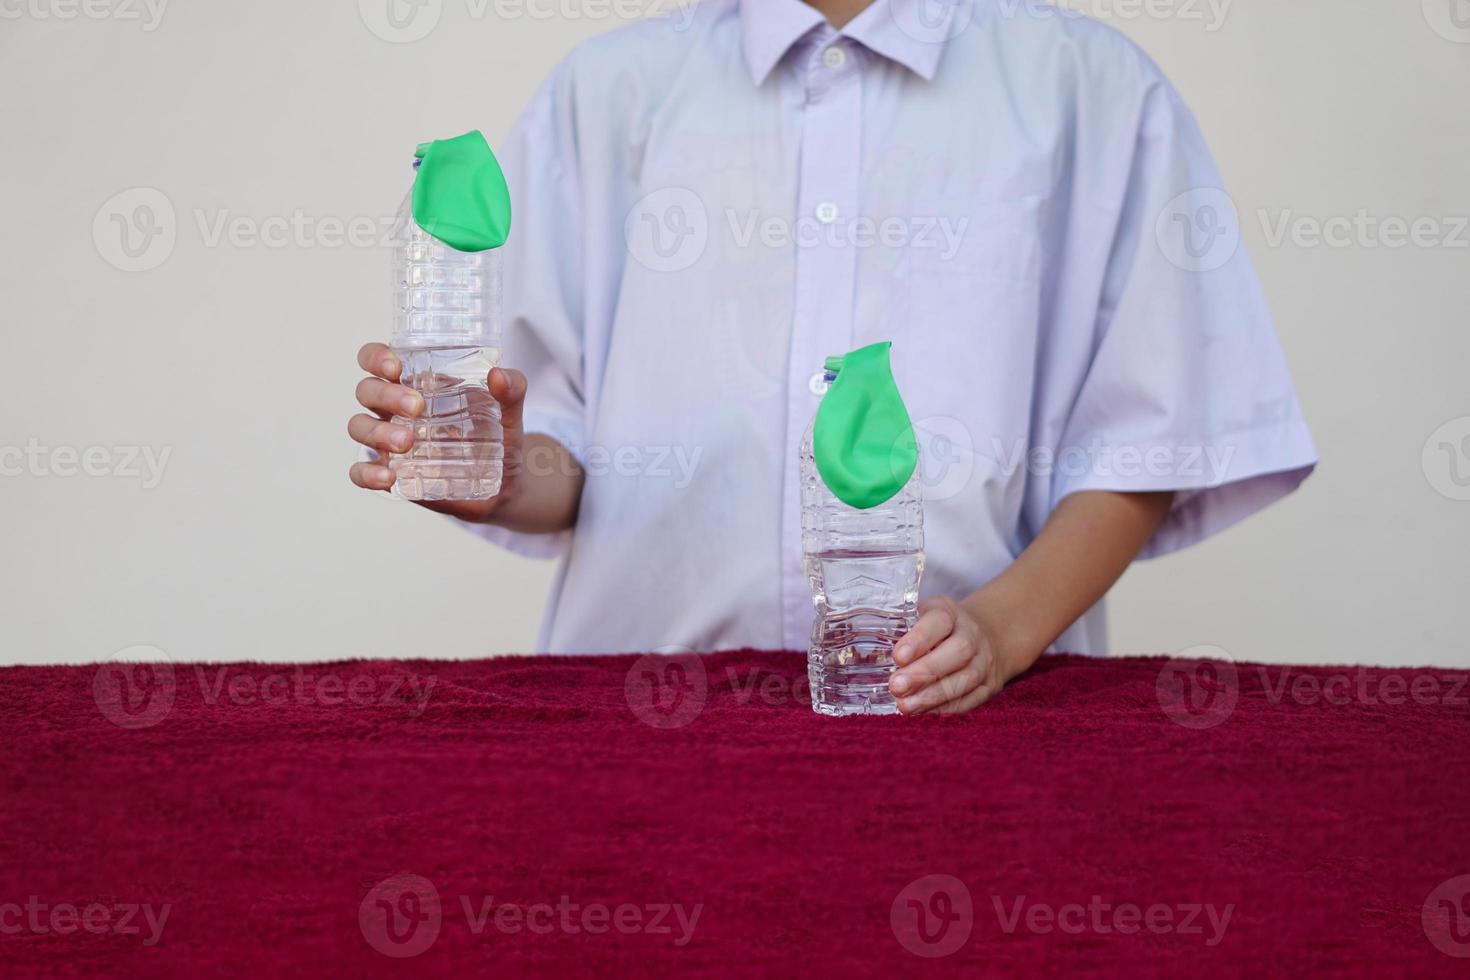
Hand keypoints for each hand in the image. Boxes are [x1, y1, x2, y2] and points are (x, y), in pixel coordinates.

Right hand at [347, 341, 527, 520]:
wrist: (506, 484)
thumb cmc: (499, 436)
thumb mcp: (510, 411)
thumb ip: (511, 388)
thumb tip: (499, 375)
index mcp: (414, 382)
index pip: (376, 359)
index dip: (375, 356)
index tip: (395, 366)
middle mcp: (393, 409)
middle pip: (366, 390)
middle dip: (385, 394)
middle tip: (416, 406)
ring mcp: (388, 442)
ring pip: (359, 427)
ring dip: (377, 432)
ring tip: (407, 443)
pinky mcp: (392, 474)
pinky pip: (361, 472)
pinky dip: (367, 473)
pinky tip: (388, 477)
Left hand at [889, 596, 1014, 715]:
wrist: (982, 637)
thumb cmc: (935, 630)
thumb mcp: (918, 616)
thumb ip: (897, 629)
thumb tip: (861, 655)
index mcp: (949, 612)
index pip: (939, 620)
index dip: (920, 639)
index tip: (898, 657)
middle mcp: (972, 634)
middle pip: (958, 651)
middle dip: (926, 672)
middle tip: (896, 686)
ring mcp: (984, 660)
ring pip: (967, 678)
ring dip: (934, 695)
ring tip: (906, 706)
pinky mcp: (990, 685)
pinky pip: (971, 699)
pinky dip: (946, 708)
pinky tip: (923, 713)